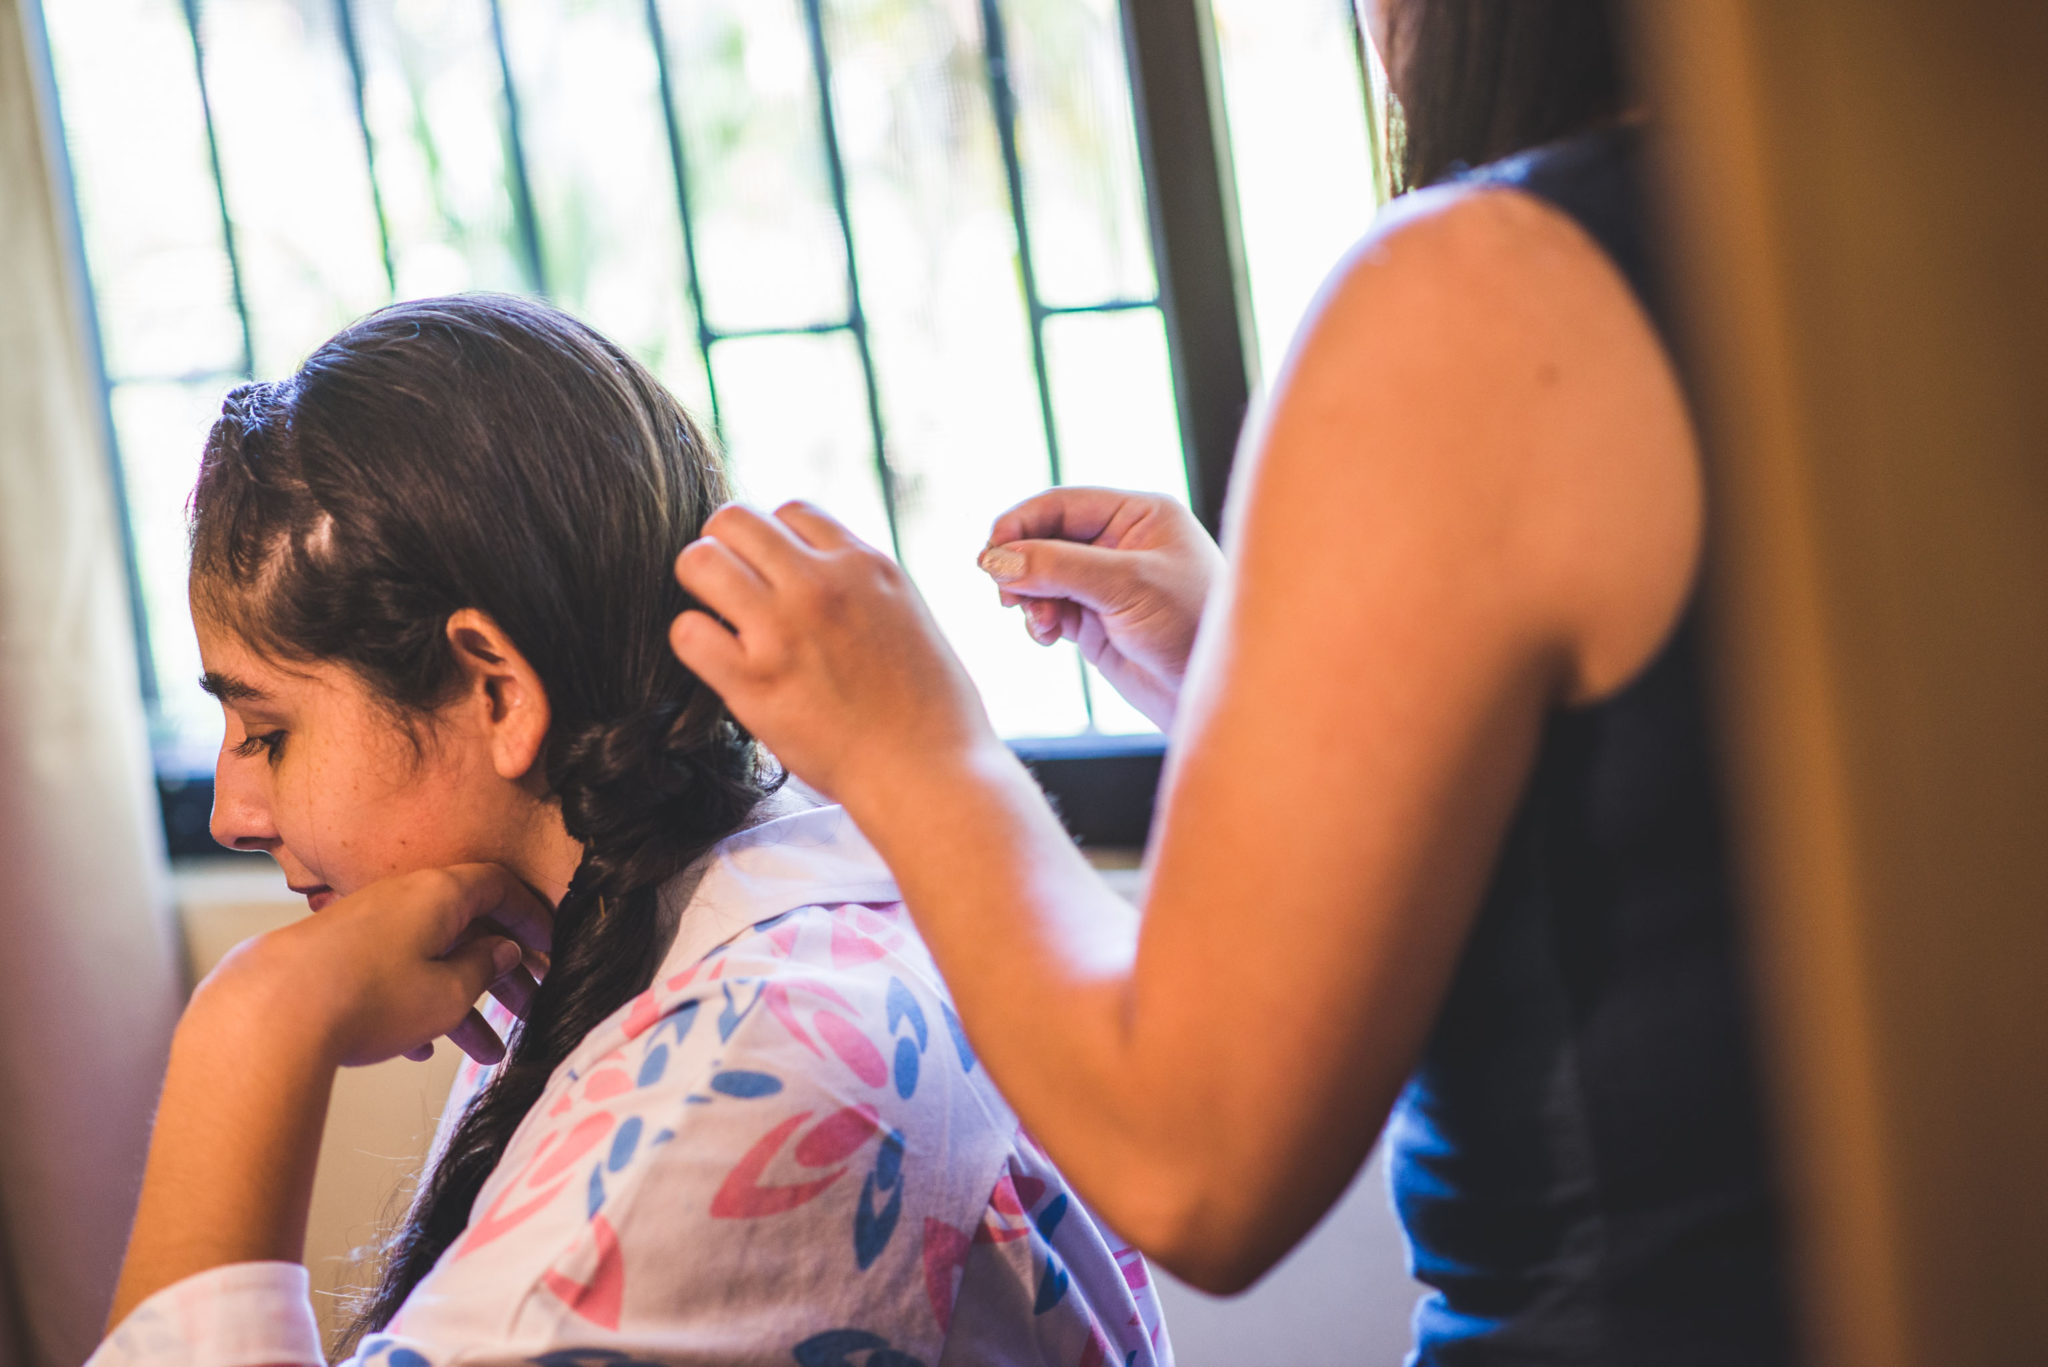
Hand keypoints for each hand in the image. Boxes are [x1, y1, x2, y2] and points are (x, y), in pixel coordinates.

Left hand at [194, 864, 550, 1068]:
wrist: (270, 1012)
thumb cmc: (367, 996)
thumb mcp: (448, 992)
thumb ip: (484, 968)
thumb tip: (501, 951)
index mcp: (439, 892)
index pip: (501, 888)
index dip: (532, 918)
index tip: (549, 949)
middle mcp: (404, 897)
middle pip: (469, 926)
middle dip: (503, 973)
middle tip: (528, 1007)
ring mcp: (368, 924)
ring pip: (433, 957)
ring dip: (464, 1001)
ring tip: (487, 1052)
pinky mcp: (339, 953)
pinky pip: (395, 971)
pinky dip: (418, 1004)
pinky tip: (425, 1049)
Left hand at [670, 501, 1008, 808]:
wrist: (929, 773)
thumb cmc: (931, 709)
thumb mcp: (909, 615)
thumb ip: (861, 585)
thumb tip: (819, 571)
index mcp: (865, 564)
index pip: (791, 510)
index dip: (775, 539)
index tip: (776, 573)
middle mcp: (821, 584)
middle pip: (734, 518)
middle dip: (725, 547)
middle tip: (734, 588)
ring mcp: (783, 630)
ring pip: (699, 560)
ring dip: (702, 586)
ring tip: (721, 619)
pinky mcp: (753, 682)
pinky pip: (688, 631)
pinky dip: (695, 642)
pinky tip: (719, 661)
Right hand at [978, 487, 1222, 728]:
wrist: (1214, 691)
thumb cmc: (1191, 625)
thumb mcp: (1126, 585)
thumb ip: (1058, 567)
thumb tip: (995, 559)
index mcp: (1138, 513)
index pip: (1061, 504)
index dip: (1019, 525)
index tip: (990, 555)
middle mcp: (1119, 541)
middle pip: (1045, 538)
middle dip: (1022, 566)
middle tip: (1007, 596)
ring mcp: (1105, 581)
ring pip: (1041, 575)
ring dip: (1029, 597)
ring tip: (1039, 623)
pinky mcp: (1096, 619)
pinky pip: (1049, 607)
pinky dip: (1038, 619)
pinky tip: (1048, 636)